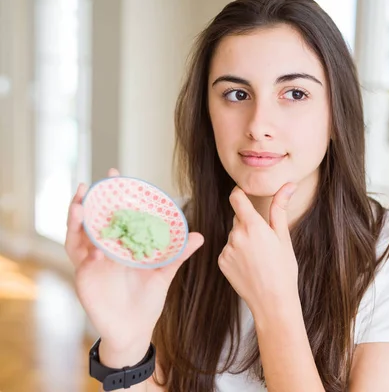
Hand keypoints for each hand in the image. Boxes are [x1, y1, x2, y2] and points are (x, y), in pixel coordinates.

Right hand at [65, 169, 203, 361]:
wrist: (136, 329)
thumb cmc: (147, 300)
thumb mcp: (164, 273)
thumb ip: (178, 255)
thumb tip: (199, 236)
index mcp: (119, 244)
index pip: (113, 214)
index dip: (112, 194)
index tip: (115, 173)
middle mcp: (102, 250)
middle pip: (88, 221)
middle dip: (85, 202)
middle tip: (89, 186)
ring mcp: (91, 264)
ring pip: (76, 239)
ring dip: (76, 223)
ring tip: (80, 208)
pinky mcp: (86, 281)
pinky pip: (83, 265)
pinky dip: (88, 256)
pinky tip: (96, 251)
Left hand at [218, 183, 298, 317]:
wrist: (273, 302)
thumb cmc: (283, 269)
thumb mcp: (283, 237)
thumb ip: (280, 208)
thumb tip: (289, 185)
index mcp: (252, 226)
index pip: (236, 198)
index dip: (239, 193)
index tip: (244, 194)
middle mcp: (236, 235)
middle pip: (239, 218)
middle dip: (249, 223)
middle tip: (265, 241)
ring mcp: (227, 249)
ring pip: (234, 235)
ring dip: (243, 239)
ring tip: (259, 258)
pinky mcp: (221, 262)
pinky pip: (228, 250)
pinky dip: (237, 254)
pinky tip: (250, 266)